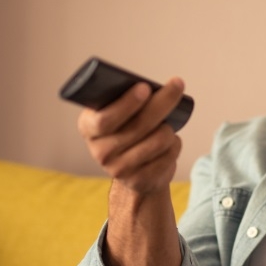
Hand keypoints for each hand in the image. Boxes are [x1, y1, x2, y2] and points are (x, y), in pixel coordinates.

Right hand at [77, 77, 186, 194]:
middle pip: (138, 125)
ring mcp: (119, 169)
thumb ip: (125, 101)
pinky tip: (171, 141)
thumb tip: (151, 87)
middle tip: (177, 85)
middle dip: (162, 102)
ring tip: (169, 124)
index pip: (104, 119)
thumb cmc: (127, 130)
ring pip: (158, 140)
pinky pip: (168, 157)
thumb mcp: (118, 115)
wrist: (132, 170)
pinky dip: (175, 144)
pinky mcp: (139, 181)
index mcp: (89, 127)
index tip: (146, 87)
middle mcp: (100, 151)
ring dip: (169, 128)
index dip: (126, 103)